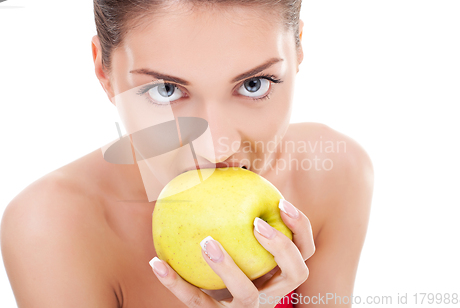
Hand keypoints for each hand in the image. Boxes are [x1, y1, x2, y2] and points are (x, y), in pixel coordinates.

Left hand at [149, 199, 315, 306]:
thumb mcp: (239, 241)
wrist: (213, 302)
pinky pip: (196, 301)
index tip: (281, 202)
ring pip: (247, 294)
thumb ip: (237, 211)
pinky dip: (176, 283)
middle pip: (295, 274)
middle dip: (281, 247)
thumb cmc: (228, 260)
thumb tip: (223, 164)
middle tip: (257, 224)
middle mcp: (272, 292)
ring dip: (229, 267)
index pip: (304, 251)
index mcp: (281, 271)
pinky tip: (155, 261)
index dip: (299, 228)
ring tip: (207, 242)